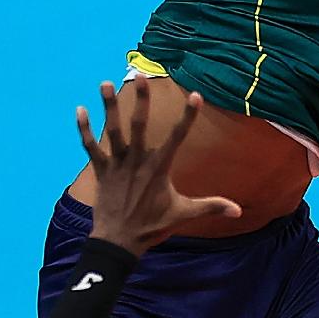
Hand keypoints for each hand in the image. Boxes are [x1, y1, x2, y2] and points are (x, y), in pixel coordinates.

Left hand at [76, 77, 240, 254]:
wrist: (119, 241)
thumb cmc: (151, 226)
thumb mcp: (183, 214)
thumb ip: (210, 206)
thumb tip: (239, 210)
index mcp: (159, 168)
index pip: (177, 137)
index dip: (188, 116)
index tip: (195, 95)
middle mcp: (138, 161)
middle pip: (139, 125)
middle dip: (141, 100)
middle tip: (140, 77)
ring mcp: (117, 164)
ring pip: (112, 131)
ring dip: (108, 107)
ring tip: (104, 83)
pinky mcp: (101, 171)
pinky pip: (90, 147)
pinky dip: (83, 130)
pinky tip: (79, 109)